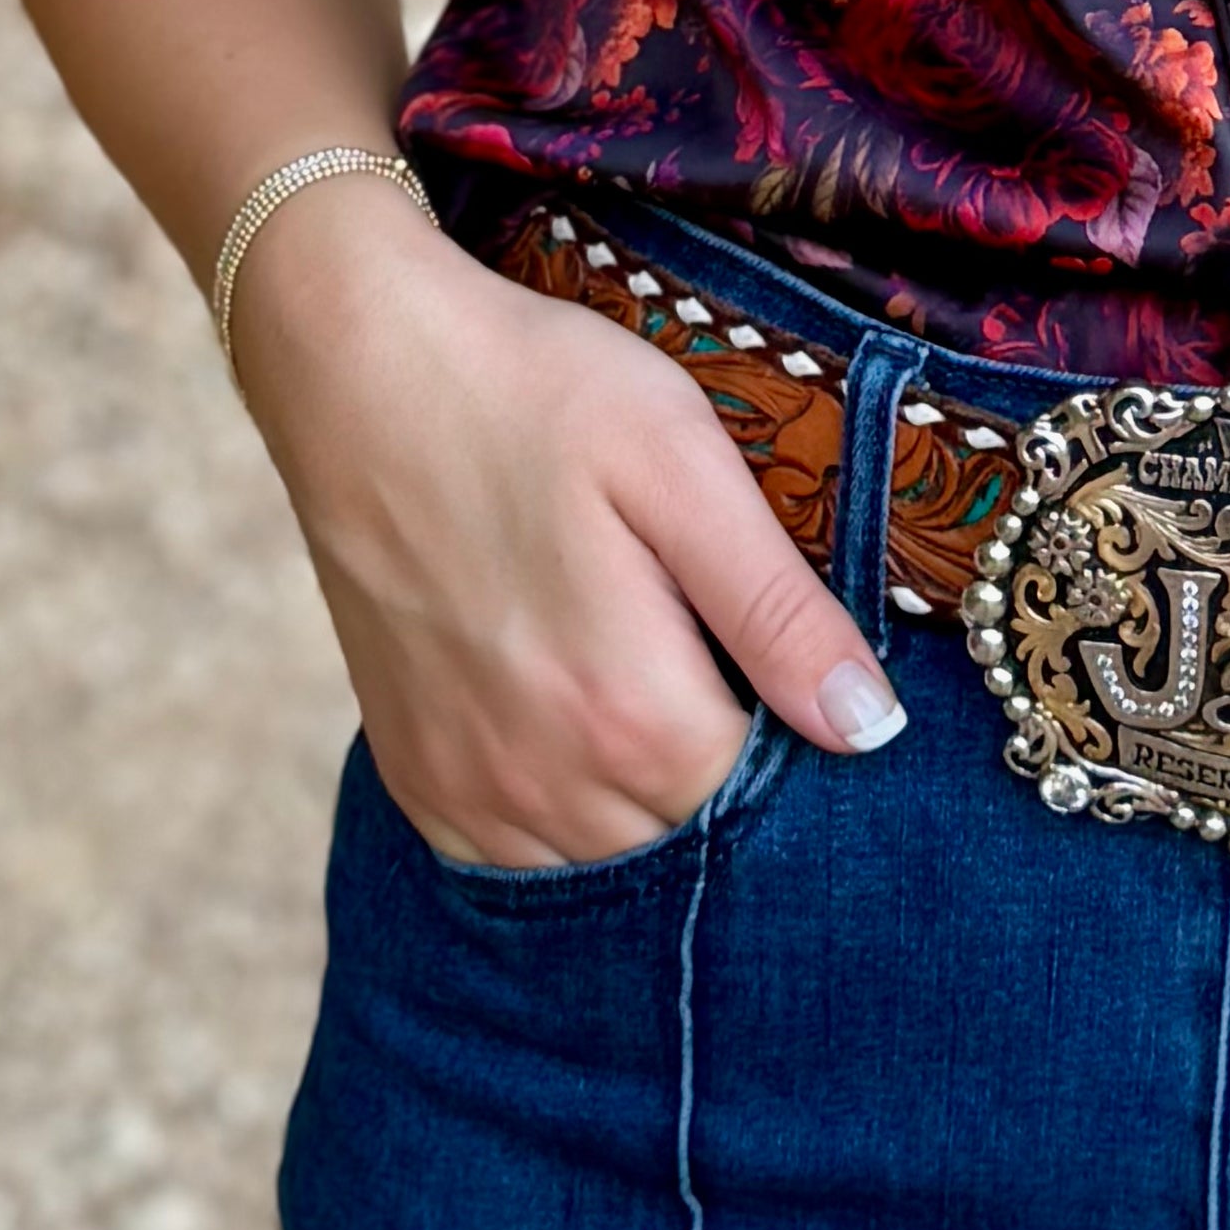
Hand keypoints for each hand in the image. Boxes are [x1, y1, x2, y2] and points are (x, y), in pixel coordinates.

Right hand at [223, 181, 905, 866]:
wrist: (358, 367)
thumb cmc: (536, 393)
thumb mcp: (682, 467)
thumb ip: (777, 613)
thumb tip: (871, 731)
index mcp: (629, 712)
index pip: (763, 804)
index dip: (804, 747)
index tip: (804, 674)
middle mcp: (542, 782)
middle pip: (684, 845)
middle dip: (728, 780)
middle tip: (729, 662)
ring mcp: (465, 788)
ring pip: (601, 863)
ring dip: (648, 807)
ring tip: (657, 685)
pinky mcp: (413, 774)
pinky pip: (511, 856)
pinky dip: (563, 819)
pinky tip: (580, 730)